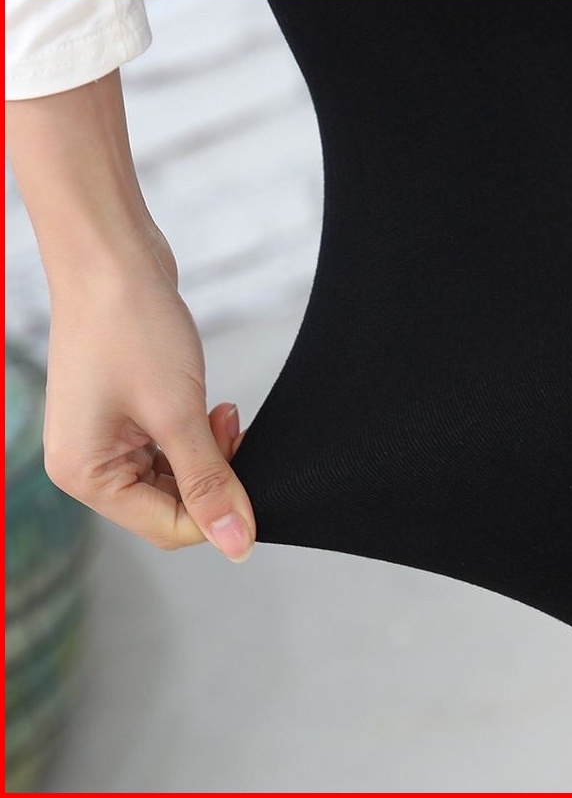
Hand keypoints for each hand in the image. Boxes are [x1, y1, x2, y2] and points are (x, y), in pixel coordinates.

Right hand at [42, 240, 255, 562]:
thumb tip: (238, 546)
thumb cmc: (130, 326)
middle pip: (171, 505)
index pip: (168, 527)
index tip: (256, 486)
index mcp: (86, 475)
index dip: (218, 515)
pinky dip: (198, 436)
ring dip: (210, 453)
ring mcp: (106, 438)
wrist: (112, 256)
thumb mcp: (177, 413)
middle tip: (234, 432)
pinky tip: (214, 408)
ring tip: (224, 411)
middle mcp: (89, 464)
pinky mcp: (125, 415)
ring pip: (176, 477)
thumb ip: (209, 482)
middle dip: (213, 477)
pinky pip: (171, 447)